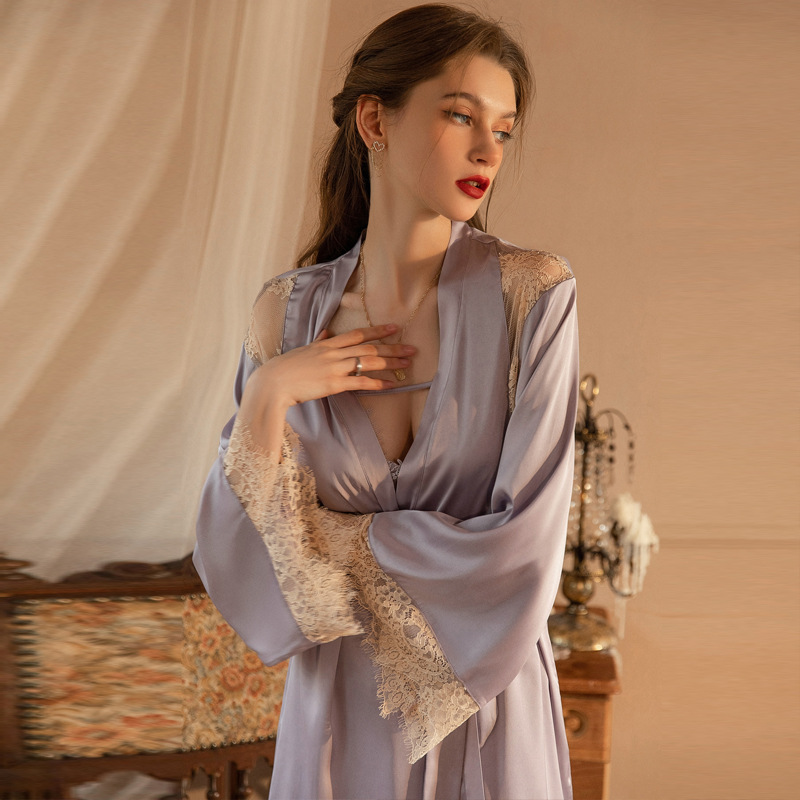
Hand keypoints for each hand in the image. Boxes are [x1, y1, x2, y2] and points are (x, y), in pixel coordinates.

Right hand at [241, 323, 413, 416]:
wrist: (273, 382)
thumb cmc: (285, 368)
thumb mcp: (304, 350)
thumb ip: (318, 342)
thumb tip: (326, 334)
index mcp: (328, 344)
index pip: (358, 334)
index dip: (378, 330)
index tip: (394, 327)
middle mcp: (334, 353)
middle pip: (369, 347)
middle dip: (393, 347)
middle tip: (412, 349)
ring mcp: (335, 368)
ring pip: (369, 362)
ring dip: (391, 362)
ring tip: (407, 364)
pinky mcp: (334, 384)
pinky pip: (361, 383)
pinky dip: (378, 383)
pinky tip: (392, 385)